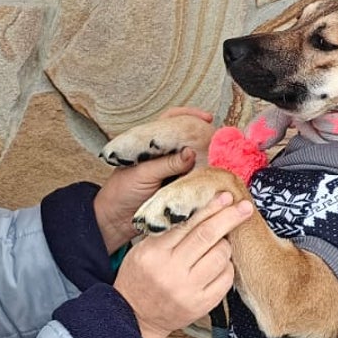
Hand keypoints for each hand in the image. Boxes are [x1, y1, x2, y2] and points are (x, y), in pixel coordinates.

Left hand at [92, 106, 214, 251]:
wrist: (115, 221)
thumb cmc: (121, 192)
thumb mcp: (143, 174)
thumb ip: (167, 164)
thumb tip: (190, 153)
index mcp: (152, 145)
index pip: (173, 120)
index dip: (189, 116)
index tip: (206, 119)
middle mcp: (165, 156)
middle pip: (189, 140)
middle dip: (205, 138)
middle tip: (219, 141)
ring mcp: (173, 173)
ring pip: (195, 161)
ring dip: (208, 160)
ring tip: (222, 158)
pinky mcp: (177, 190)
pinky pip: (195, 182)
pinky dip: (205, 179)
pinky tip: (216, 178)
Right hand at [113, 191, 252, 337]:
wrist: (135, 316)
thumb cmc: (140, 278)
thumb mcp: (143, 250)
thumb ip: (168, 232)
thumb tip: (202, 209)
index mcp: (154, 253)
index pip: (187, 224)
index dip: (210, 208)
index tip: (225, 197)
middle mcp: (172, 271)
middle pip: (208, 236)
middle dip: (229, 218)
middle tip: (244, 207)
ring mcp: (188, 290)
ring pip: (221, 256)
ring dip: (225, 246)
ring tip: (218, 246)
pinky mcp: (202, 305)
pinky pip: (226, 278)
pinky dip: (226, 267)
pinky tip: (218, 265)